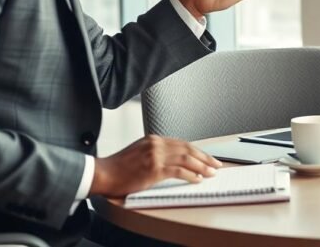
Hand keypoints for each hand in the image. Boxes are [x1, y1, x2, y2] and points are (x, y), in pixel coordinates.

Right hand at [90, 135, 222, 197]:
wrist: (103, 173)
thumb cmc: (119, 167)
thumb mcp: (138, 152)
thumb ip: (155, 152)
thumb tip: (174, 160)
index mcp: (153, 139)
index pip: (182, 143)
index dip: (197, 150)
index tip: (207, 157)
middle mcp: (156, 144)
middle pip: (188, 149)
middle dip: (205, 157)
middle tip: (216, 164)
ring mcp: (155, 156)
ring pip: (186, 159)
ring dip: (202, 167)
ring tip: (211, 173)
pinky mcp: (153, 169)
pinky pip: (178, 171)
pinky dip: (190, 175)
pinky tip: (197, 179)